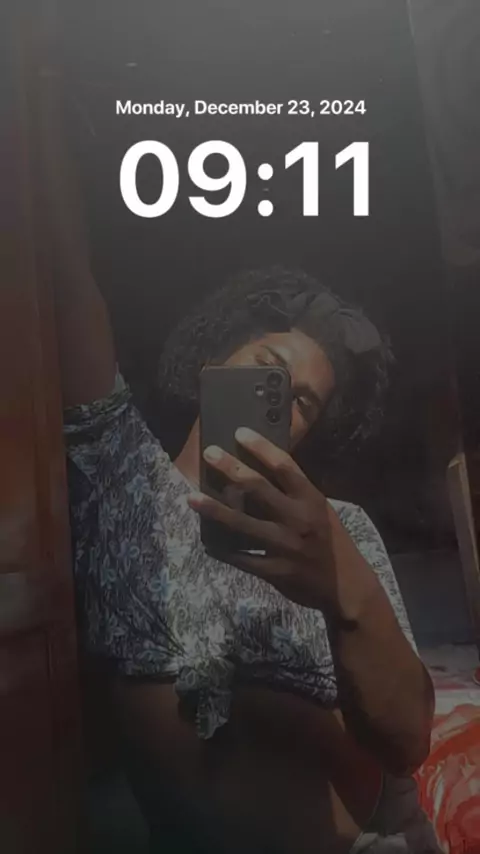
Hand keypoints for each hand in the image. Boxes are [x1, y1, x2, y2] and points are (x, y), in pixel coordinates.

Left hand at [188, 427, 376, 615]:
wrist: (347, 587)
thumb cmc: (330, 542)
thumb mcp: (320, 511)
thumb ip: (294, 494)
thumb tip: (258, 472)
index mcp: (312, 500)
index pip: (284, 466)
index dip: (261, 447)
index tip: (239, 433)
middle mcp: (297, 519)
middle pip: (258, 488)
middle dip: (230, 468)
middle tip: (209, 453)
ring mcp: (284, 546)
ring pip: (242, 524)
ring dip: (214, 509)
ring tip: (191, 497)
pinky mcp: (274, 571)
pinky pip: (241, 558)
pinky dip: (222, 549)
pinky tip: (206, 540)